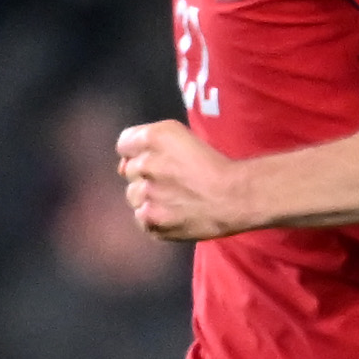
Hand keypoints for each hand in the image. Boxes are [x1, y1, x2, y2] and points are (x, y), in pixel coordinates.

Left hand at [116, 117, 251, 240]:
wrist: (234, 198)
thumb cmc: (214, 165)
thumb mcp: (183, 137)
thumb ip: (150, 143)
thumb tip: (123, 167)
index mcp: (155, 137)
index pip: (124, 144)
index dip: (138, 152)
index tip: (155, 159)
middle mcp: (145, 164)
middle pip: (129, 171)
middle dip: (146, 175)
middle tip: (172, 180)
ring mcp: (146, 196)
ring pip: (133, 196)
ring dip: (148, 197)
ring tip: (174, 199)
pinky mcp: (151, 221)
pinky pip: (142, 219)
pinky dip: (155, 218)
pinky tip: (175, 213)